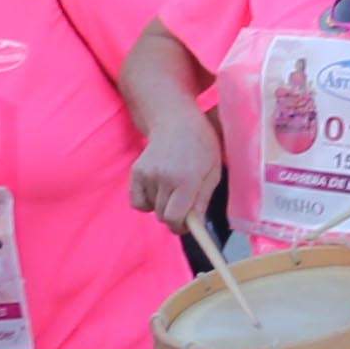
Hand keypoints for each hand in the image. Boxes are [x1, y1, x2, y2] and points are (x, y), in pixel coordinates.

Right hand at [127, 107, 220, 230]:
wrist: (176, 121)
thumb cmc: (202, 146)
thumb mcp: (213, 172)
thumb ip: (203, 200)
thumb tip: (195, 224)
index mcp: (186, 179)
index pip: (174, 218)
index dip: (181, 227)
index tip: (189, 225)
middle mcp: (163, 178)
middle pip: (163, 216)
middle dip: (175, 217)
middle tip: (185, 206)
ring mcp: (146, 174)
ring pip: (151, 209)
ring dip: (162, 206)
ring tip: (174, 189)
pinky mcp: (136, 172)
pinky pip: (137, 201)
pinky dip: (147, 202)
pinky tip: (159, 190)